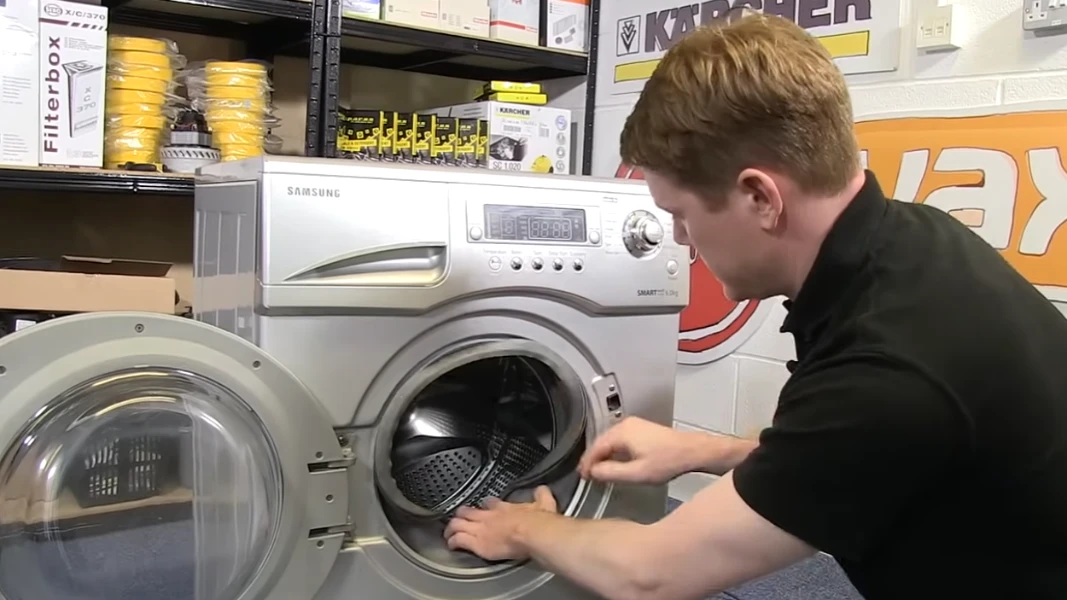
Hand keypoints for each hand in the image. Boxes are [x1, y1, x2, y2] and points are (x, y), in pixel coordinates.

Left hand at [444, 486, 557, 560]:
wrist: (532, 531)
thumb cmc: (538, 521)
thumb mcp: (544, 503)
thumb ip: (542, 496)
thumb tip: (543, 490)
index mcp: (504, 508)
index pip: (489, 503)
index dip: (484, 505)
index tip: (484, 506)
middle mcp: (489, 516)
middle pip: (467, 512)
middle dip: (461, 515)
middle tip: (458, 518)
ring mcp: (480, 529)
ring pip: (458, 524)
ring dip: (452, 528)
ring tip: (449, 533)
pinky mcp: (477, 542)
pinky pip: (459, 540)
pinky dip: (453, 542)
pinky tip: (451, 545)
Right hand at [578, 417, 704, 484]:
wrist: (691, 451)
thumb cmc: (667, 461)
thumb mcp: (637, 473)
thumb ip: (611, 473)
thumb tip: (593, 472)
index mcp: (621, 433)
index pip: (595, 448)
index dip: (587, 463)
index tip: (583, 476)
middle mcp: (625, 425)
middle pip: (601, 442)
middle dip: (593, 458)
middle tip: (588, 475)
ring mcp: (633, 425)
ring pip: (609, 440)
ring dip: (603, 454)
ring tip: (599, 470)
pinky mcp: (640, 429)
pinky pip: (619, 439)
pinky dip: (613, 450)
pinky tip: (614, 461)